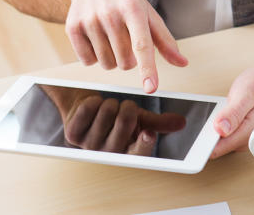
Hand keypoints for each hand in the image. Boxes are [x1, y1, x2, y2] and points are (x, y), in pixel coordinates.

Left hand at [50, 88, 186, 154]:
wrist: (85, 110)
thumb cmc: (115, 117)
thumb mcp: (139, 119)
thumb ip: (159, 122)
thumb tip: (181, 122)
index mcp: (128, 152)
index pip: (139, 152)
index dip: (144, 143)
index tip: (149, 133)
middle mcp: (110, 153)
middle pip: (125, 121)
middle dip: (128, 106)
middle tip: (124, 108)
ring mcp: (89, 146)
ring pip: (108, 110)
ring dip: (110, 102)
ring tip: (107, 108)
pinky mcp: (72, 134)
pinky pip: (89, 107)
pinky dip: (93, 100)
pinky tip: (93, 107)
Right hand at [62, 0, 188, 92]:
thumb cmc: (125, 0)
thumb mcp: (148, 14)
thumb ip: (165, 41)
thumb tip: (183, 63)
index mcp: (134, 9)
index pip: (142, 45)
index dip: (148, 69)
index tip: (151, 88)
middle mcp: (110, 14)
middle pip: (125, 62)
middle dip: (129, 59)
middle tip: (126, 39)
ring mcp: (89, 21)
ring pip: (106, 64)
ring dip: (112, 59)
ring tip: (111, 38)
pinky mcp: (72, 28)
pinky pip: (87, 61)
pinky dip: (94, 57)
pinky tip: (96, 39)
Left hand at [208, 65, 253, 158]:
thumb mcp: (248, 92)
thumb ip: (234, 112)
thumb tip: (220, 129)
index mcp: (248, 131)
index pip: (218, 148)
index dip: (203, 142)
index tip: (197, 132)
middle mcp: (246, 139)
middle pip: (215, 147)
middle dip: (206, 134)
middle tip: (212, 113)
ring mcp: (243, 137)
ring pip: (218, 141)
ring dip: (211, 129)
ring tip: (219, 111)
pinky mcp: (240, 133)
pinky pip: (222, 135)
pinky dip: (217, 125)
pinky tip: (221, 113)